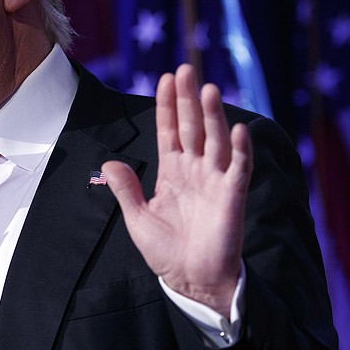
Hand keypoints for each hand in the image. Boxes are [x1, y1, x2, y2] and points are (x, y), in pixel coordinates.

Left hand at [103, 64, 252, 315]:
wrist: (191, 281)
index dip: (168, 105)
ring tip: (207, 89)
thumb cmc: (167, 251)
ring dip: (212, 116)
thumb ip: (125, 189)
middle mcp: (195, 169)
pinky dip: (240, 150)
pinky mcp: (232, 197)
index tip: (166, 78)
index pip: (169, 130)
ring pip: (215, 140)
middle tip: (186, 69)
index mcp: (173, 171)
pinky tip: (237, 130)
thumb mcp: (139, 218)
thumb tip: (109, 162)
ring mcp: (215, 180)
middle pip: (192, 127)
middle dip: (188, 99)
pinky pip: (238, 169)